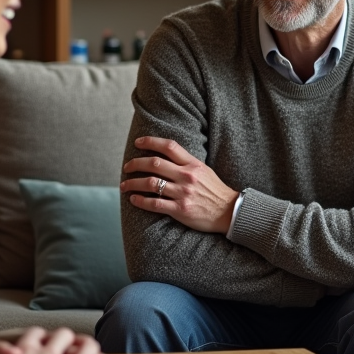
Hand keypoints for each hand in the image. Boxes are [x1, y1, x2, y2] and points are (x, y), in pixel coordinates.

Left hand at [121, 136, 238, 234]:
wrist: (229, 212)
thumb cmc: (215, 191)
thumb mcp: (204, 170)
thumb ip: (187, 163)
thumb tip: (166, 157)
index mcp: (193, 164)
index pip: (169, 146)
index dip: (150, 142)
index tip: (138, 143)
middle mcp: (187, 176)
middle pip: (154, 163)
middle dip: (136, 164)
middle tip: (126, 167)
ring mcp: (183, 193)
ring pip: (151, 183)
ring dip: (133, 183)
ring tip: (124, 185)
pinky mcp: (180, 209)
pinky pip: (155, 203)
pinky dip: (140, 201)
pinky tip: (134, 199)